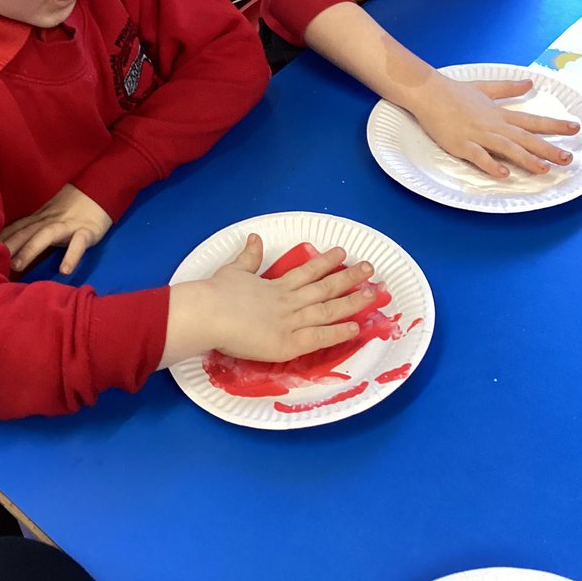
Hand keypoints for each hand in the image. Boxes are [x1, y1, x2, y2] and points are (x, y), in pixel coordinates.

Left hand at [0, 183, 112, 275]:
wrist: (101, 191)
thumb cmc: (72, 206)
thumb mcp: (48, 215)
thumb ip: (31, 227)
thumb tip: (6, 241)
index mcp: (39, 218)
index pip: (16, 228)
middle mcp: (50, 220)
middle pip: (25, 232)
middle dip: (8, 245)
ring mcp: (68, 225)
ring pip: (46, 235)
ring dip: (31, 249)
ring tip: (18, 265)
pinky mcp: (87, 230)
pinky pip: (79, 243)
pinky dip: (72, 255)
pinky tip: (65, 270)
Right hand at [160, 234, 376, 367]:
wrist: (209, 313)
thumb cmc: (216, 294)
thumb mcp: (234, 270)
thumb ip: (249, 257)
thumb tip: (254, 237)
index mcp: (276, 285)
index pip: (307, 271)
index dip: (326, 262)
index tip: (343, 252)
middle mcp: (289, 300)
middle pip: (325, 287)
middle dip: (349, 277)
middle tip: (370, 269)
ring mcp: (291, 321)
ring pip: (328, 309)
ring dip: (351, 301)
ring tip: (372, 293)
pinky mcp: (288, 343)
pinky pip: (319, 337)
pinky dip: (338, 332)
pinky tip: (356, 327)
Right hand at [412, 75, 580, 178]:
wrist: (428, 92)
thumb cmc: (454, 91)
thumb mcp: (485, 87)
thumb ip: (508, 88)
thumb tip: (529, 83)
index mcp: (499, 113)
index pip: (532, 121)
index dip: (554, 125)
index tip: (575, 129)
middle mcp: (493, 125)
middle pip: (525, 138)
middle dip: (548, 149)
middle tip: (568, 158)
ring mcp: (477, 134)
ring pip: (506, 148)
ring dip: (526, 159)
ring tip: (544, 169)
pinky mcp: (462, 144)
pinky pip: (479, 157)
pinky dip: (491, 165)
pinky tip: (504, 174)